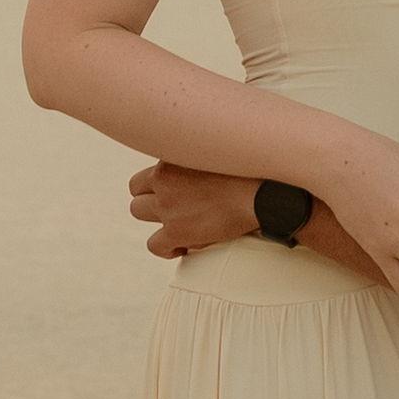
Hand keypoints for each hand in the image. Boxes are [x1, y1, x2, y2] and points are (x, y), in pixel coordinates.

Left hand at [127, 160, 264, 261]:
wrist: (262, 194)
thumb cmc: (250, 172)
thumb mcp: (219, 150)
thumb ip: (199, 154)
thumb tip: (196, 153)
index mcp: (171, 156)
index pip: (149, 165)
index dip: (158, 180)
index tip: (175, 188)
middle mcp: (163, 179)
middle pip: (136, 190)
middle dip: (152, 198)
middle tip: (175, 205)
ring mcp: (167, 206)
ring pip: (138, 211)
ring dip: (156, 218)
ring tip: (177, 224)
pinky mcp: (176, 231)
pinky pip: (154, 245)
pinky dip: (166, 248)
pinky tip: (182, 247)